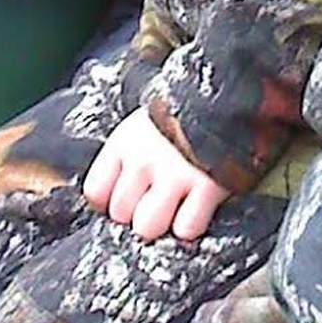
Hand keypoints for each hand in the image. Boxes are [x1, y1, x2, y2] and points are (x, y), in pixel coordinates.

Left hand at [83, 109, 230, 241]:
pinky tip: (195, 209)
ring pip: (148, 226)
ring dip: (161, 224)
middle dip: (136, 213)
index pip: (96, 192)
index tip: (125, 199)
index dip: (109, 202)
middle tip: (154, 202)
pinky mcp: (207, 187)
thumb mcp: (142, 125)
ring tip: (174, 209)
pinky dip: (191, 225)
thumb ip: (125, 157)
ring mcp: (175, 174)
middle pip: (121, 213)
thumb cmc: (181, 115)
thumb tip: (111, 199)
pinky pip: (187, 228)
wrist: (225, 94)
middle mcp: (144, 159)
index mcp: (124, 142)